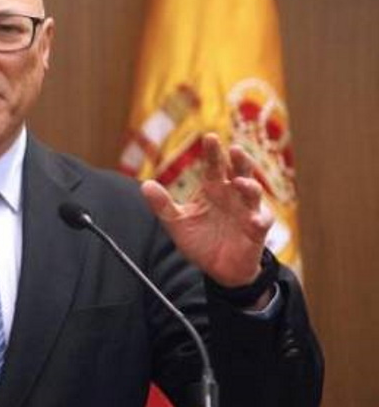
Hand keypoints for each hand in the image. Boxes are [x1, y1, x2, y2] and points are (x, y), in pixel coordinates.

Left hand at [141, 134, 273, 286]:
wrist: (217, 268)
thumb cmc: (200, 240)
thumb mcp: (177, 223)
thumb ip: (163, 205)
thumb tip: (145, 185)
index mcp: (214, 188)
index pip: (214, 165)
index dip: (213, 152)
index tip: (210, 137)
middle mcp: (233, 194)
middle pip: (239, 171)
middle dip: (239, 160)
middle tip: (234, 149)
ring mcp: (247, 210)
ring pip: (253, 192)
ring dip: (249, 186)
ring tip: (240, 182)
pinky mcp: (256, 229)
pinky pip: (261, 221)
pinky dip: (259, 220)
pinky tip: (254, 220)